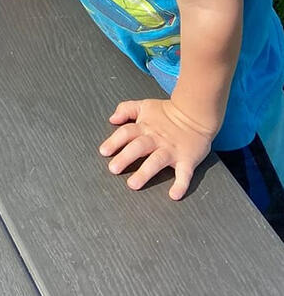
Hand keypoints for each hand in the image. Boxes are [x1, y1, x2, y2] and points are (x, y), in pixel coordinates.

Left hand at [100, 98, 214, 199]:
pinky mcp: (188, 159)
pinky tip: (174, 195)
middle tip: (113, 169)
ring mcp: (172, 150)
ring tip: (133, 184)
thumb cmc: (167, 112)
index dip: (114, 141)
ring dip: (145, 172)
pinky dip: (181, 184)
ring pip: (157, 161)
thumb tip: (112, 119)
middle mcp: (156, 139)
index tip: (104, 152)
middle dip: (125, 158)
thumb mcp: (144, 106)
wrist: (196, 113)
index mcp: (145, 127)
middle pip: (138, 147)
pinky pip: (185, 173)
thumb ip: (126, 109)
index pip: (126, 133)